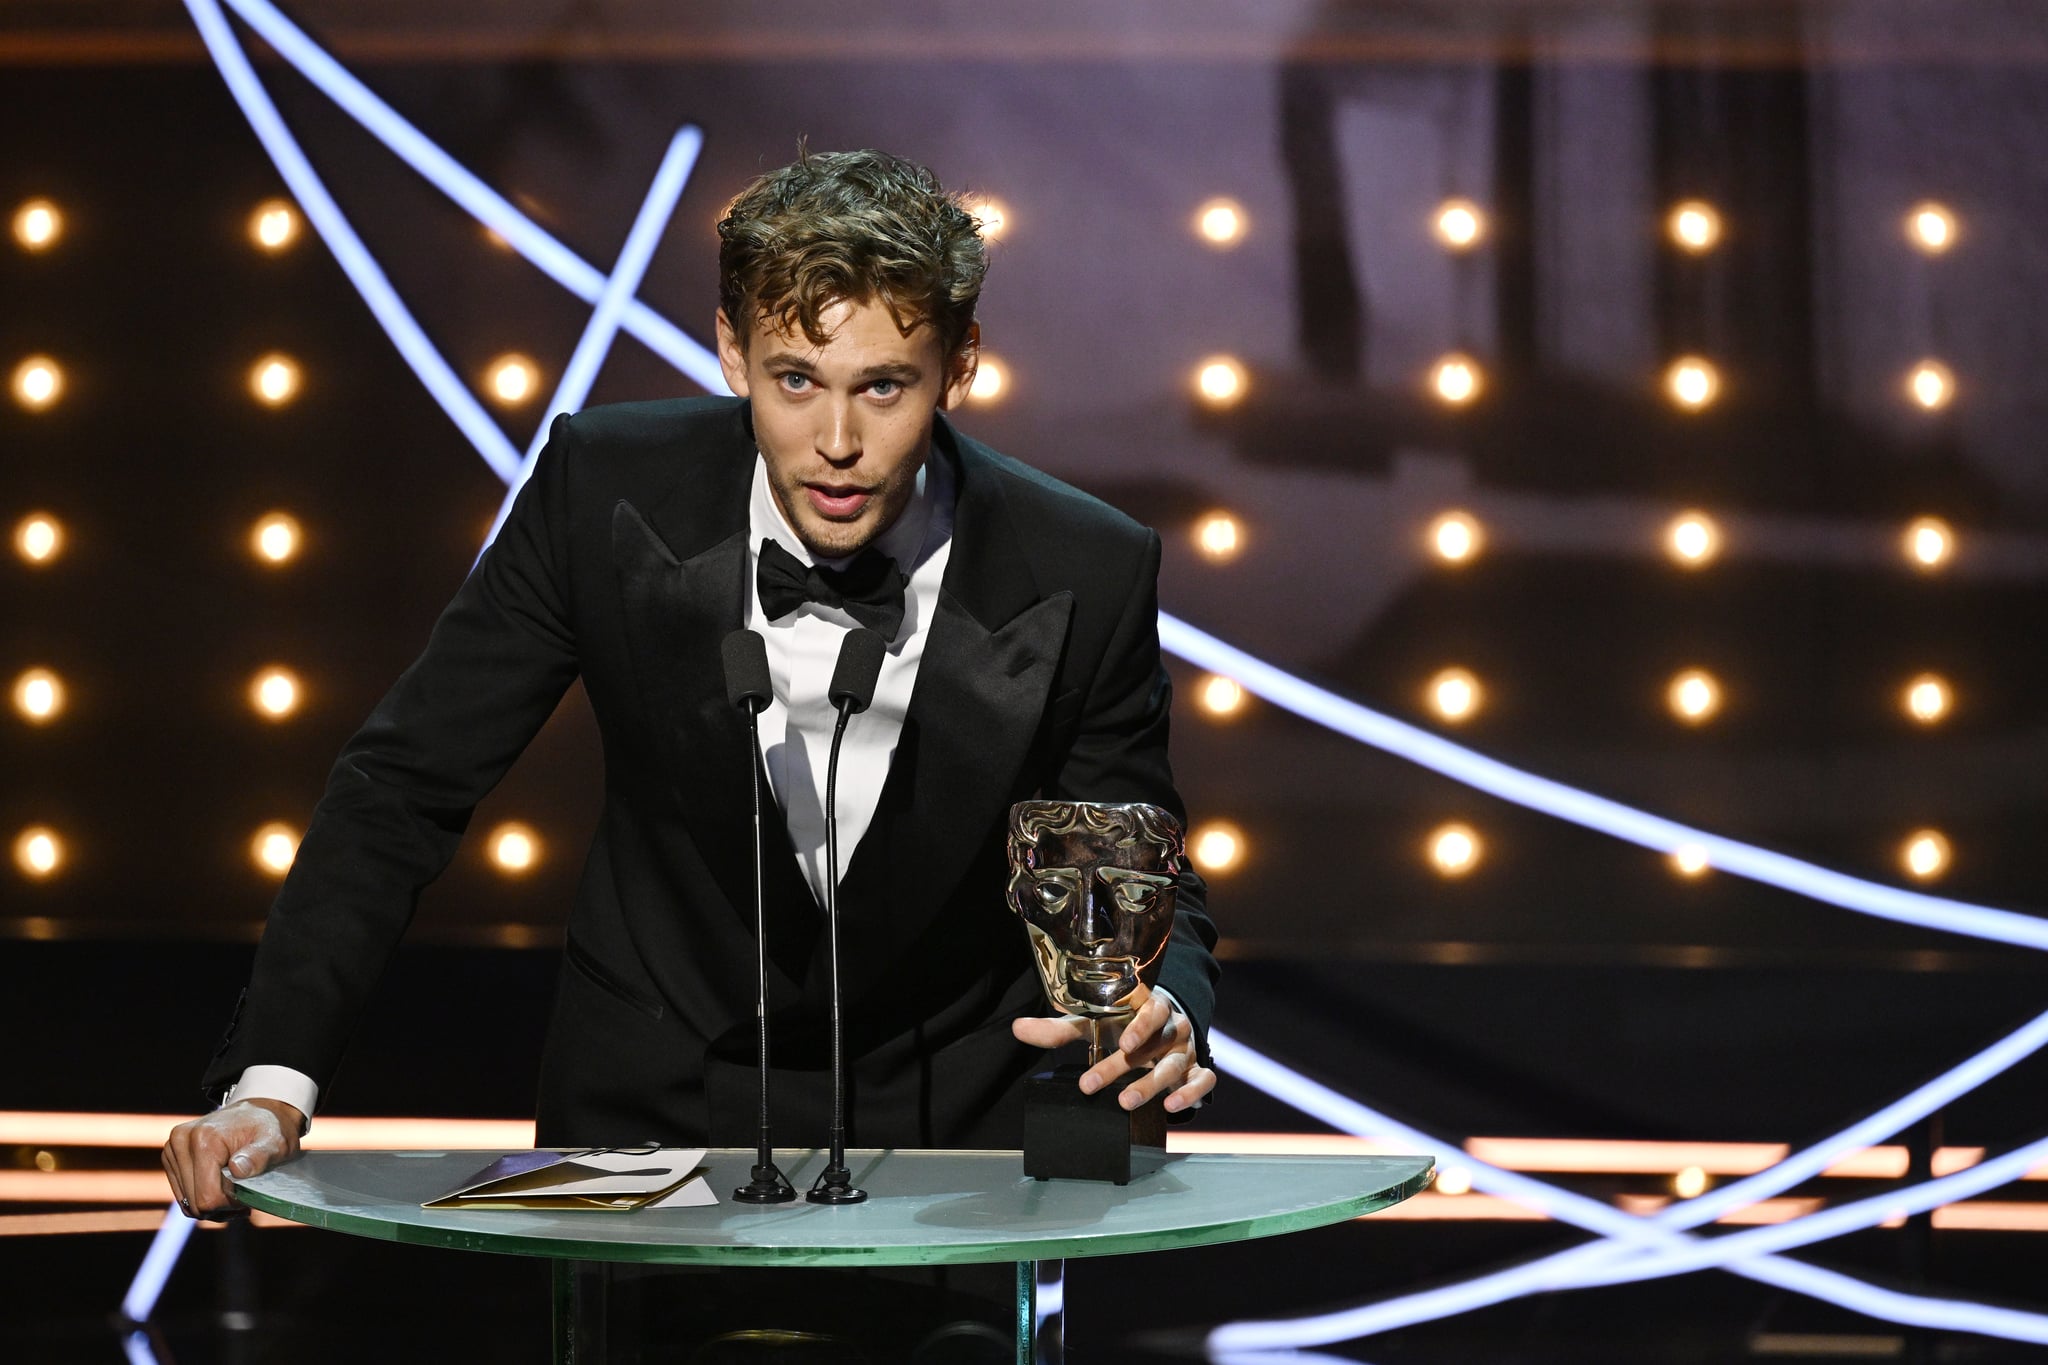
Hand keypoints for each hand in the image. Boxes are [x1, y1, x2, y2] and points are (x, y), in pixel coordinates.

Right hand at [160, 1099, 303, 1219]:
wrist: (258, 1112)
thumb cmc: (270, 1129)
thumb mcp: (276, 1142)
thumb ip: (260, 1156)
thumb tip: (237, 1168)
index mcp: (203, 1138)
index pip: (207, 1197)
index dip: (230, 1203)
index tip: (248, 1194)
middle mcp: (181, 1141)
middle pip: (194, 1203)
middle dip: (221, 1207)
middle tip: (244, 1198)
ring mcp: (172, 1149)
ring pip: (187, 1203)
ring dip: (212, 1205)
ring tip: (235, 1194)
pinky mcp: (170, 1157)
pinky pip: (183, 1196)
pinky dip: (202, 1199)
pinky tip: (222, 1191)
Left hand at [1012, 982, 1216, 1114]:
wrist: (1161, 1029)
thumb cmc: (1121, 1023)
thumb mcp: (1093, 1022)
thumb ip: (1059, 1029)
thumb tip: (1017, 1028)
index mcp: (1150, 1006)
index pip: (1154, 1009)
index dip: (1142, 1025)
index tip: (1124, 1043)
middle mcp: (1173, 1026)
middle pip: (1156, 1044)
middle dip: (1124, 1067)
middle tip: (1093, 1084)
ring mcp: (1187, 1049)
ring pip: (1176, 1066)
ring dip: (1152, 1085)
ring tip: (1126, 1102)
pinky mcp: (1197, 1069)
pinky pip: (1204, 1080)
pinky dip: (1191, 1092)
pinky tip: (1172, 1107)